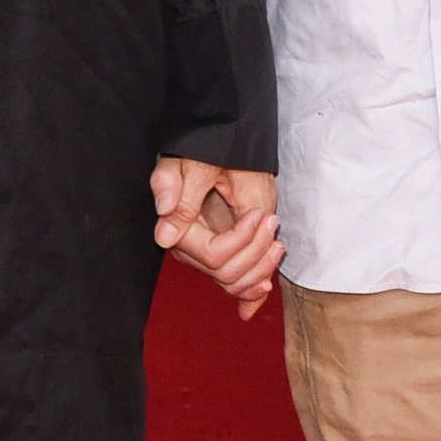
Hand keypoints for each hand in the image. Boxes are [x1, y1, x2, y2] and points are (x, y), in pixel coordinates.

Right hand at [151, 160, 282, 316]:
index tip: (258, 214)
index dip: (242, 240)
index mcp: (179, 228)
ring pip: (233, 283)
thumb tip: (164, 236)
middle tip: (271, 222)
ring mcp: (204, 255)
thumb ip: (176, 194)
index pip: (214, 256)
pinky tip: (264, 290)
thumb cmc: (209, 150)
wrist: (223, 147)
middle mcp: (189, 248)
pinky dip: (250, 293)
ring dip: (261, 268)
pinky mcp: (220, 257)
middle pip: (226, 274)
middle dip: (256, 252)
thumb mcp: (196, 166)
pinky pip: (232, 285)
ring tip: (276, 242)